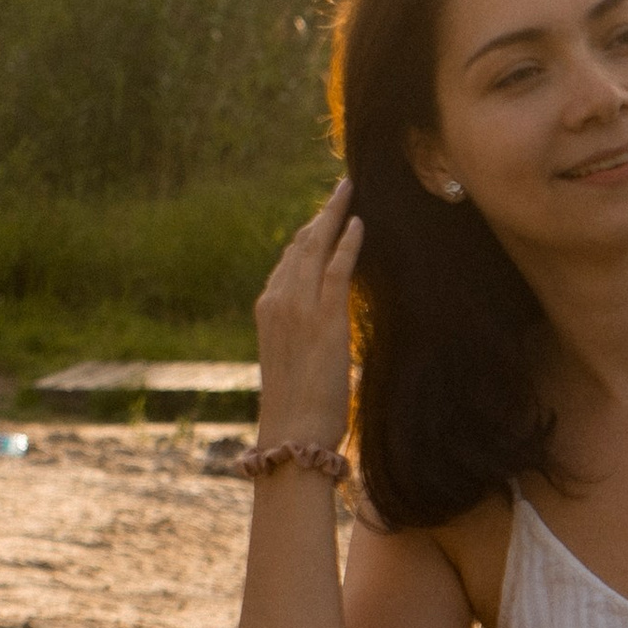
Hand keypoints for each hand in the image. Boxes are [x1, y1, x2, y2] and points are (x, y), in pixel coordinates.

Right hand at [253, 178, 361, 449]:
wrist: (292, 435)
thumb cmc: (296, 413)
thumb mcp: (293, 366)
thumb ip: (302, 340)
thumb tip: (320, 335)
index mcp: (267, 312)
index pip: (287, 263)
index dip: (305, 238)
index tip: (321, 221)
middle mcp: (278, 302)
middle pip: (299, 246)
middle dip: (320, 216)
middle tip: (339, 192)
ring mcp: (299, 309)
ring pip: (315, 249)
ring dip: (333, 216)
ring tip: (348, 193)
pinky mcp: (324, 320)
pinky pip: (336, 270)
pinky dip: (348, 243)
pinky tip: (360, 223)